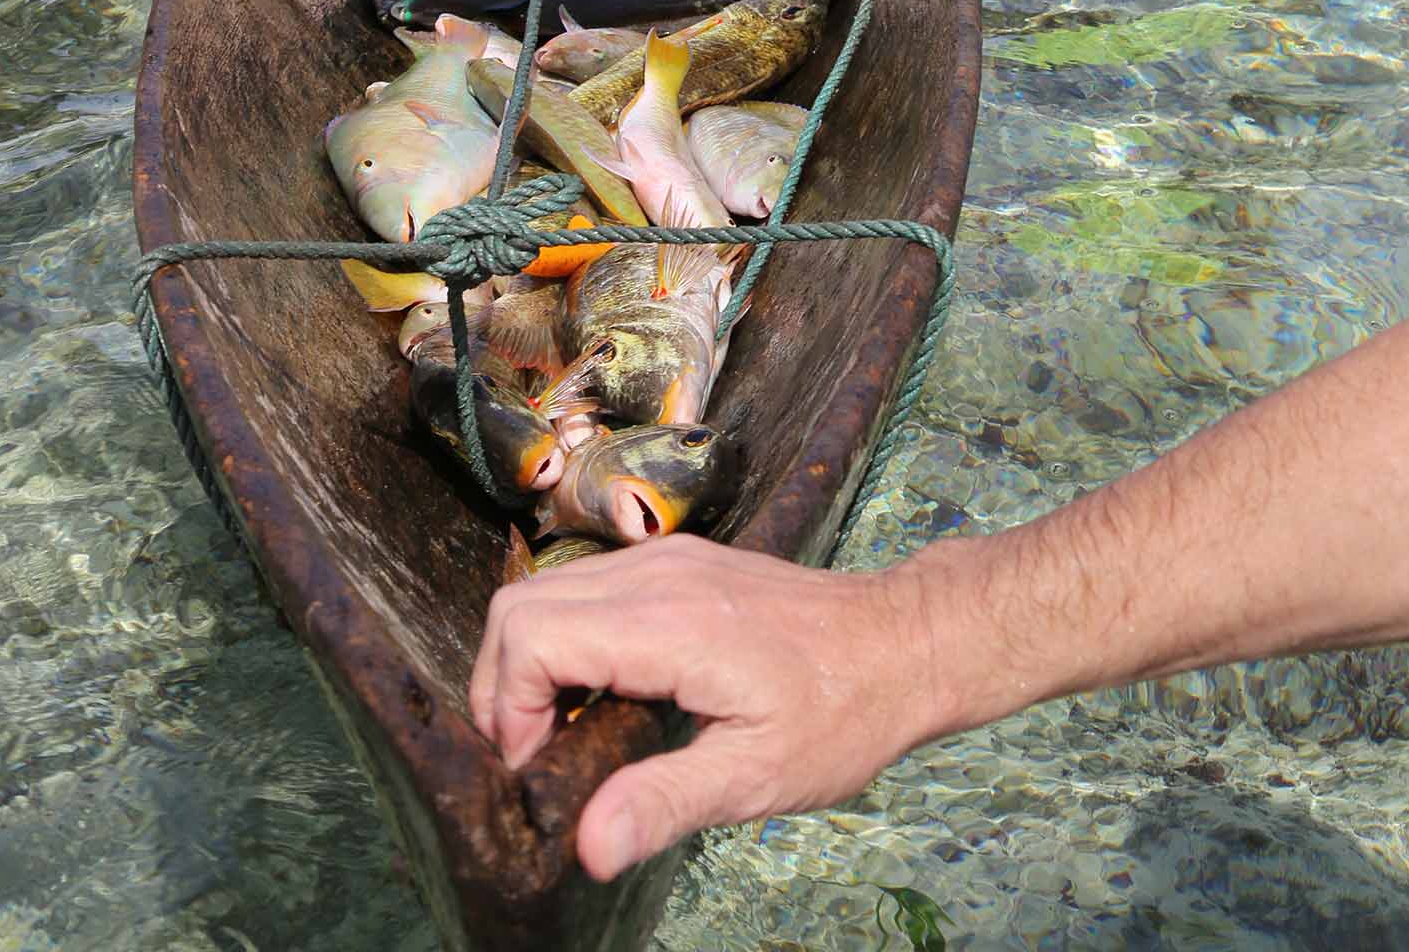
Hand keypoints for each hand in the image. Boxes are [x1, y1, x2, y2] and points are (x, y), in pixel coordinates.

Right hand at [470, 536, 916, 880]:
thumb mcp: (758, 777)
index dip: (511, 710)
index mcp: (666, 623)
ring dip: (531, 664)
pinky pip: (588, 589)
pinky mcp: (676, 564)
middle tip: (535, 762)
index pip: (532, 636)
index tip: (539, 774)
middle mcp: (654, 575)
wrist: (905, 642)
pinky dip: (567, 641)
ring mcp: (664, 561)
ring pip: (548, 591)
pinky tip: (600, 699)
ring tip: (560, 739)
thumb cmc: (841, 714)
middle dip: (503, 688)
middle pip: (521, 607)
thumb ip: (665, 803)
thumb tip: (586, 848)